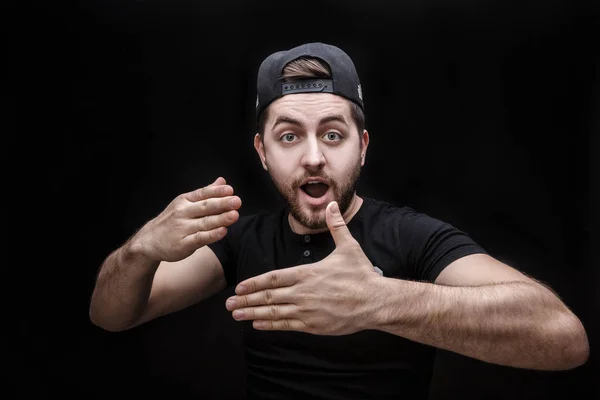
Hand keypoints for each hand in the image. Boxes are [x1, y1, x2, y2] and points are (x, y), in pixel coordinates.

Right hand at [132, 177, 240, 261]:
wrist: (149, 241)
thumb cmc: (172, 220)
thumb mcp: (185, 203)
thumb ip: (205, 193)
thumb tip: (222, 181)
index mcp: (184, 200)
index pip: (202, 193)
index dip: (217, 191)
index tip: (230, 190)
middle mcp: (183, 213)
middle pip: (205, 207)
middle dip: (222, 203)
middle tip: (237, 201)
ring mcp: (182, 228)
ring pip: (204, 222)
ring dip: (220, 219)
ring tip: (234, 215)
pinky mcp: (183, 244)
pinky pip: (200, 238)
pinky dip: (212, 235)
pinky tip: (223, 231)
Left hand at [225, 201, 382, 334]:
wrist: (376, 301)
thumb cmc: (362, 275)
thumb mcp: (349, 247)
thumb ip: (336, 226)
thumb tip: (332, 205)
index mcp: (307, 273)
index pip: (273, 278)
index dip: (254, 283)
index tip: (240, 286)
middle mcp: (303, 292)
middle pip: (268, 297)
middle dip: (246, 300)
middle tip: (229, 303)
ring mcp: (307, 310)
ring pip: (274, 313)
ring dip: (253, 314)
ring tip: (237, 315)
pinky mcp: (314, 325)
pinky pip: (287, 325)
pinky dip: (270, 325)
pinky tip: (258, 325)